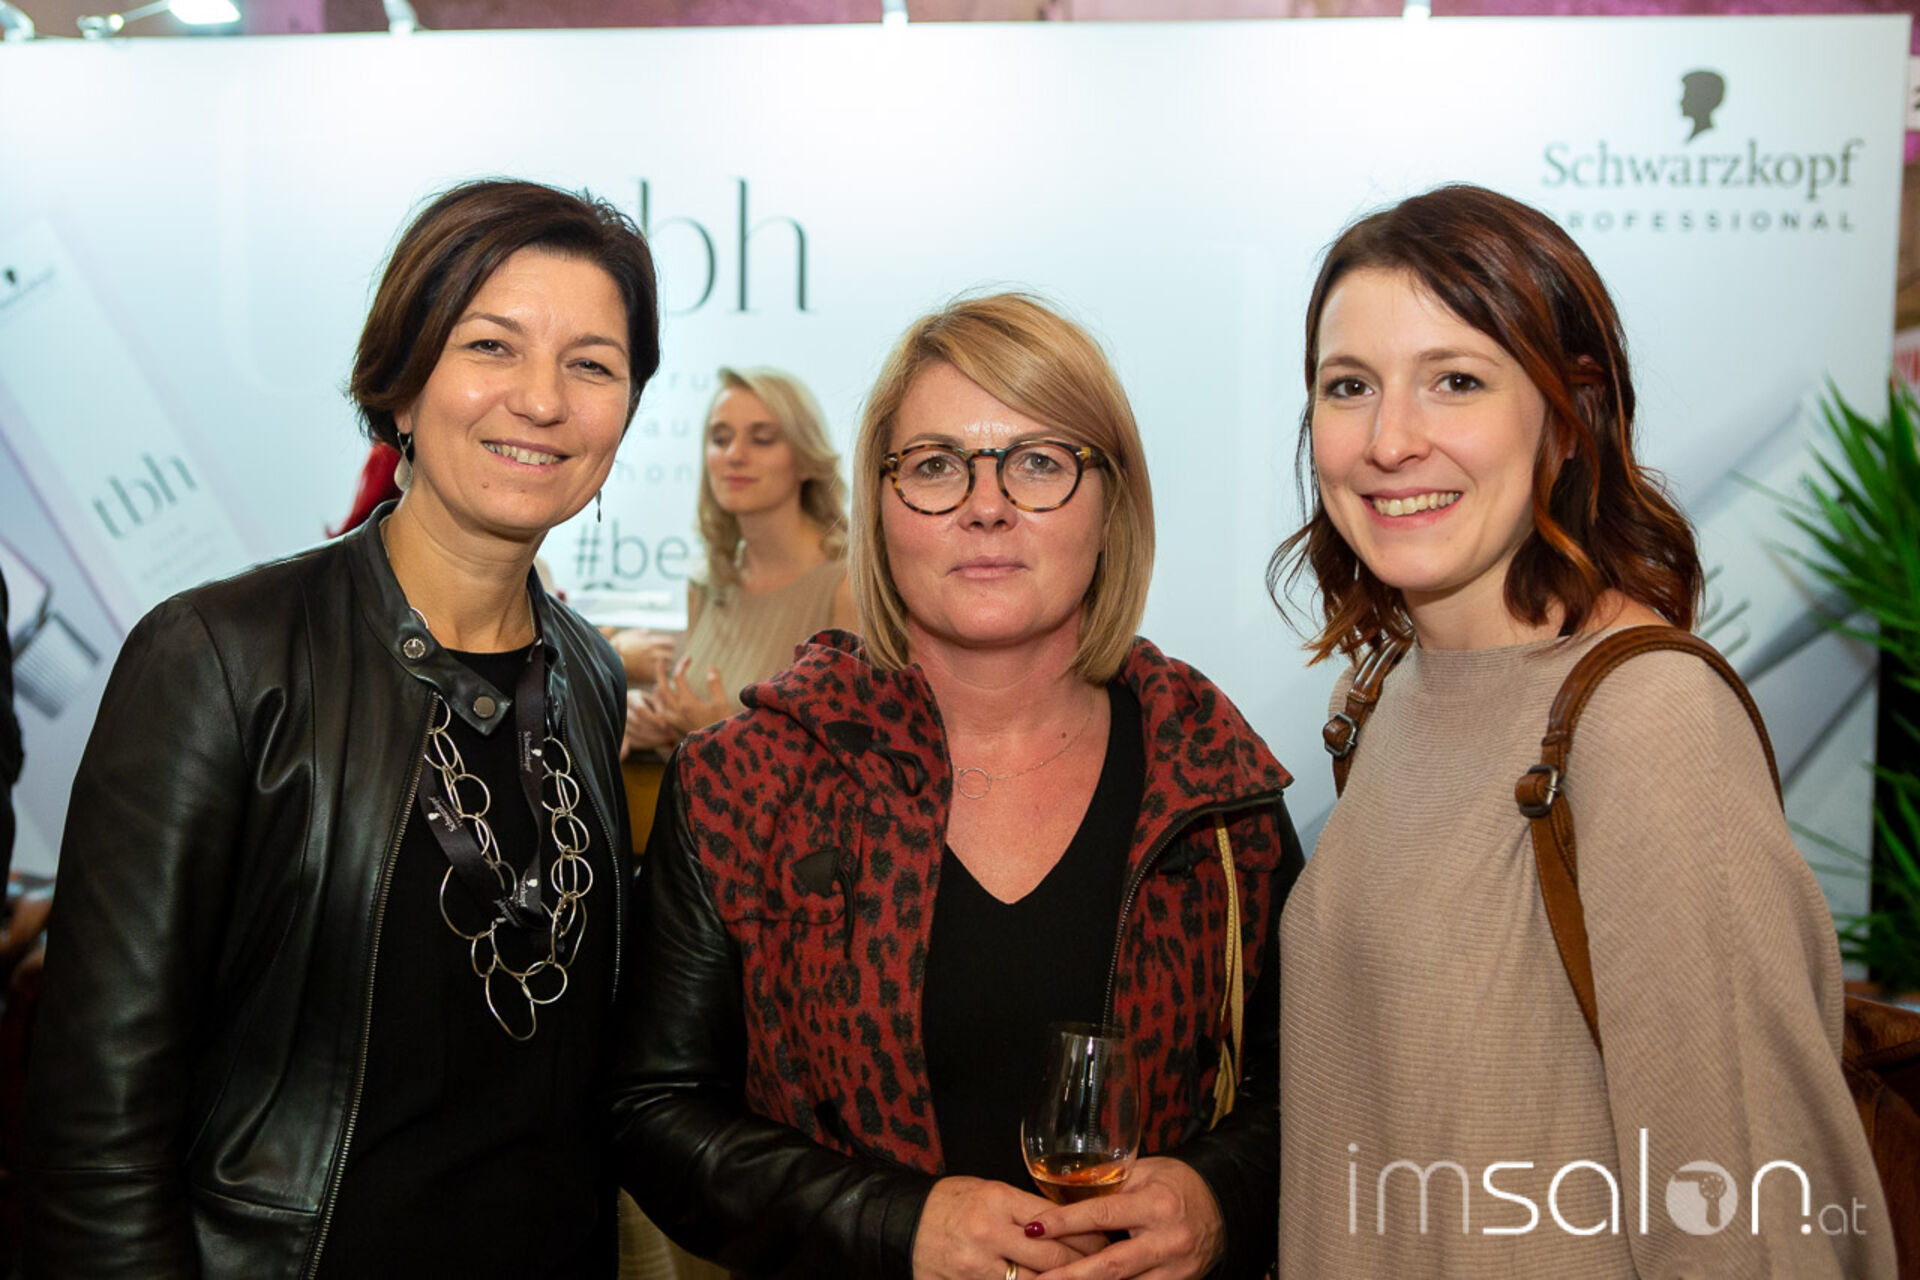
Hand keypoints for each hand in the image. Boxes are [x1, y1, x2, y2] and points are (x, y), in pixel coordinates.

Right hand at [606, 627, 676, 684]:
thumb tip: (647, 632)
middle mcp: (653, 653)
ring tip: (661, 668)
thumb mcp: (627, 635)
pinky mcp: (646, 676)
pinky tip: (654, 676)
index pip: (670, 643)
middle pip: (670, 656)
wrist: (608, 662)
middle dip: (668, 657)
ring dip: (665, 667)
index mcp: (650, 642)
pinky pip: (659, 677)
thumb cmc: (617, 647)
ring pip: (667, 667)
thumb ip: (639, 632)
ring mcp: (651, 665)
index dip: (669, 646)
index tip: (665, 648)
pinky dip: (659, 677)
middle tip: (664, 659)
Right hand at [622, 689, 677, 757]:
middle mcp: (622, 710)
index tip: (665, 726)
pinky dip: (630, 749)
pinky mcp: (621, 734)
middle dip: (656, 732)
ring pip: (634, 734)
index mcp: (631, 698)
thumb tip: (668, 725)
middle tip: (672, 736)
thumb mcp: (657, 700)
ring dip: (653, 740)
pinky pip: (627, 742)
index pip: (641, 710)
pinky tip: (627, 755)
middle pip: (637, 724)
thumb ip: (662, 709)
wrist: (636, 704)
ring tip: (668, 741)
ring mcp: (620, 723)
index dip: (653, 719)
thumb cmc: (650, 702)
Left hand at [648, 656, 732, 736]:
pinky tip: (663, 700)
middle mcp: (676, 711)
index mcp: (687, 703)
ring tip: (661, 679)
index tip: (690, 658)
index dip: (682, 665)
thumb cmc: (723, 725)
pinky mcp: (675, 727)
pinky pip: (660, 712)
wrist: (719, 750)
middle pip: (661, 687)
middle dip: (660, 672)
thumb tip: (711, 668)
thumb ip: (715, 684)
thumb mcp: (722, 703)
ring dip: (658, 687)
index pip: (678, 677)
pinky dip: (659, 702)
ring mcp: (674, 720)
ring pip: (658, 700)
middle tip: (661, 661)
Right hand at [912, 1177, 1103, 1279]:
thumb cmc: (951, 1202)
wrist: (902, 1222)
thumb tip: (1072, 1223)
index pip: (1056, 1220)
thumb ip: (1026, 1208)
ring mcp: (976, 1264)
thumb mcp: (989, 1191)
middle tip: (1105, 1265)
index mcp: (997, 1199)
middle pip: (1052, 1257)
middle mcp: (988, 1232)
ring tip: (1083, 1277)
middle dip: (1085, 1265)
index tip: (1105, 1239)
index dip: (1086, 1234)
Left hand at [1027, 1158, 1224, 1279]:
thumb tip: (1061, 1190)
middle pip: (1110, 1267)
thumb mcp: (1144, 1172)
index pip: (1103, 1214)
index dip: (1065, 1222)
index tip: (1034, 1229)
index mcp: (1156, 1206)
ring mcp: (1175, 1271)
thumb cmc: (1177, 1184)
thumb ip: (1107, 1184)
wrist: (1223, 1204)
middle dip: (1069, 1277)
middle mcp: (1167, 1242)